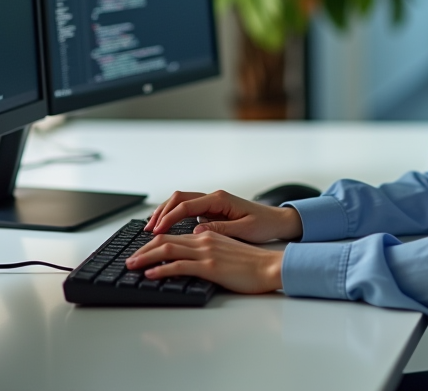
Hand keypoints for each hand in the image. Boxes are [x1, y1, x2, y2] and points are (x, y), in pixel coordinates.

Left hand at [125, 230, 283, 293]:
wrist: (269, 266)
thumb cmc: (251, 263)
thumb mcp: (226, 251)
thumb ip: (207, 251)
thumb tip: (189, 259)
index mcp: (207, 235)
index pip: (173, 235)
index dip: (153, 242)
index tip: (141, 251)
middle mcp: (204, 239)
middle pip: (165, 239)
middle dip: (143, 249)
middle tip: (130, 259)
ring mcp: (206, 252)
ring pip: (168, 249)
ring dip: (146, 257)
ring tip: (132, 265)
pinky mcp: (210, 266)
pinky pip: (180, 265)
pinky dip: (161, 269)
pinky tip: (151, 274)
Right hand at [146, 189, 302, 242]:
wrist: (278, 220)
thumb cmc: (264, 224)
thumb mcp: (244, 230)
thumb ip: (220, 230)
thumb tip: (197, 231)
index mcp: (220, 199)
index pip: (187, 205)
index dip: (169, 218)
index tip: (157, 231)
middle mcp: (214, 197)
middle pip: (179, 198)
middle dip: (161, 212)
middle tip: (149, 229)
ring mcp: (212, 202)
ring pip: (181, 201)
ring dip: (166, 212)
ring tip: (152, 228)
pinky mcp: (212, 209)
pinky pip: (188, 208)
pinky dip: (174, 215)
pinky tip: (167, 227)